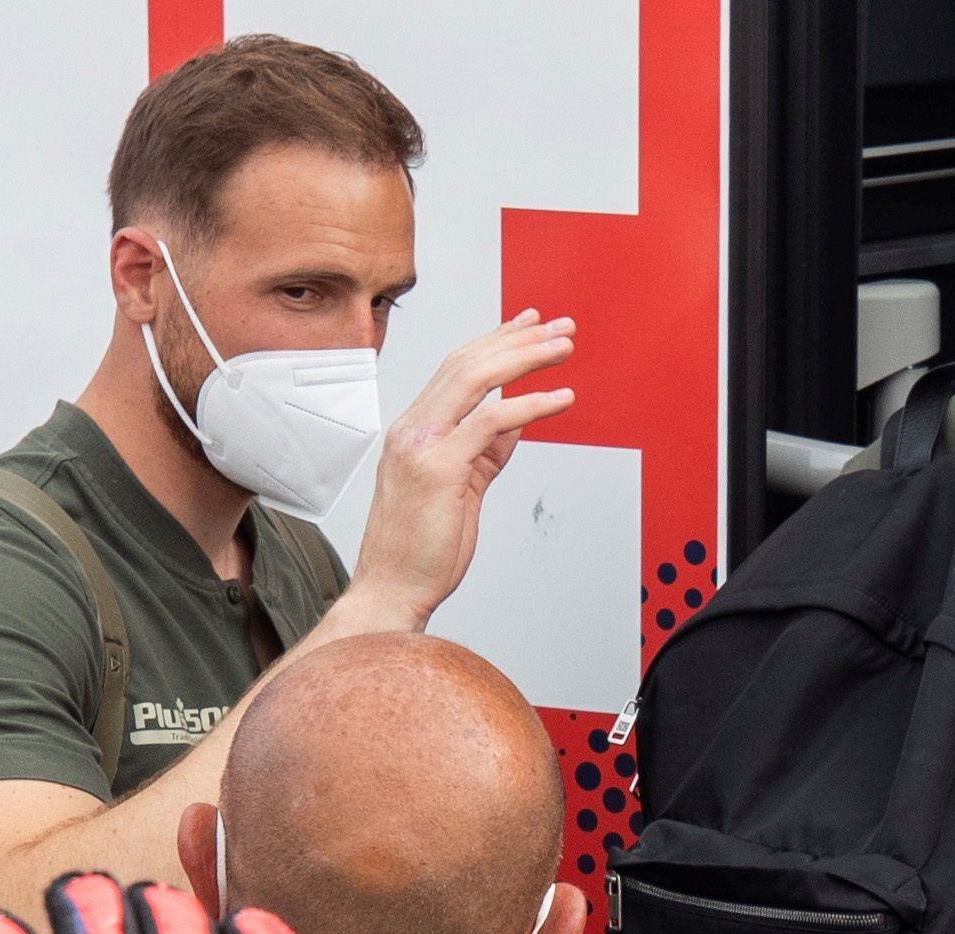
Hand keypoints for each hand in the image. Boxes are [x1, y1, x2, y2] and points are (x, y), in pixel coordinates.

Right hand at [340, 311, 577, 629]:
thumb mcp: (458, 488)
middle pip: (467, 362)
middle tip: (559, 327)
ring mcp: (422, 445)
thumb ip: (484, 453)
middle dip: (518, 338)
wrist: (391, 590)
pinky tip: (559, 400)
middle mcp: (412, 429)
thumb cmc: (419, 550)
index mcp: (412, 431)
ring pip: (477, 379)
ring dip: (526, 358)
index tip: (528, 323)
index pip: (456, 368)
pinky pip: (491, 422)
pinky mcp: (440, 468)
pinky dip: (529, 406)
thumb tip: (514, 422)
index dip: (495, 341)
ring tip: (563, 349)